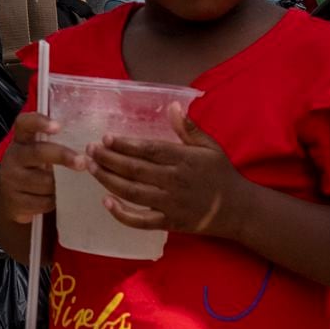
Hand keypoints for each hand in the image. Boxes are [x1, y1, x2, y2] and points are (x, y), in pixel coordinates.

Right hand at [0, 111, 85, 224]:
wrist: (12, 199)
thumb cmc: (34, 169)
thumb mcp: (38, 153)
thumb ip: (54, 144)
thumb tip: (91, 144)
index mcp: (20, 140)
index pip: (24, 123)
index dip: (39, 122)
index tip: (58, 126)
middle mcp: (13, 156)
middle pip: (38, 152)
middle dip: (63, 156)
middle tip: (83, 162)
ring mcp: (12, 179)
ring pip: (46, 182)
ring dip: (61, 186)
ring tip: (64, 186)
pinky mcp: (16, 200)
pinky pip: (44, 202)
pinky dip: (54, 201)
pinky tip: (54, 198)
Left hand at [87, 106, 244, 235]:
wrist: (239, 210)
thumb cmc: (222, 174)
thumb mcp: (209, 147)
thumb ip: (188, 128)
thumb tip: (173, 105)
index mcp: (184, 160)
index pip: (149, 150)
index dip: (126, 145)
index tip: (106, 137)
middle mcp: (175, 181)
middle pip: (136, 170)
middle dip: (109, 159)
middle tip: (90, 150)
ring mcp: (171, 204)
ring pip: (133, 193)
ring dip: (109, 180)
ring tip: (91, 168)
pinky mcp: (170, 223)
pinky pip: (142, 221)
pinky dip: (123, 214)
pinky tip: (106, 202)